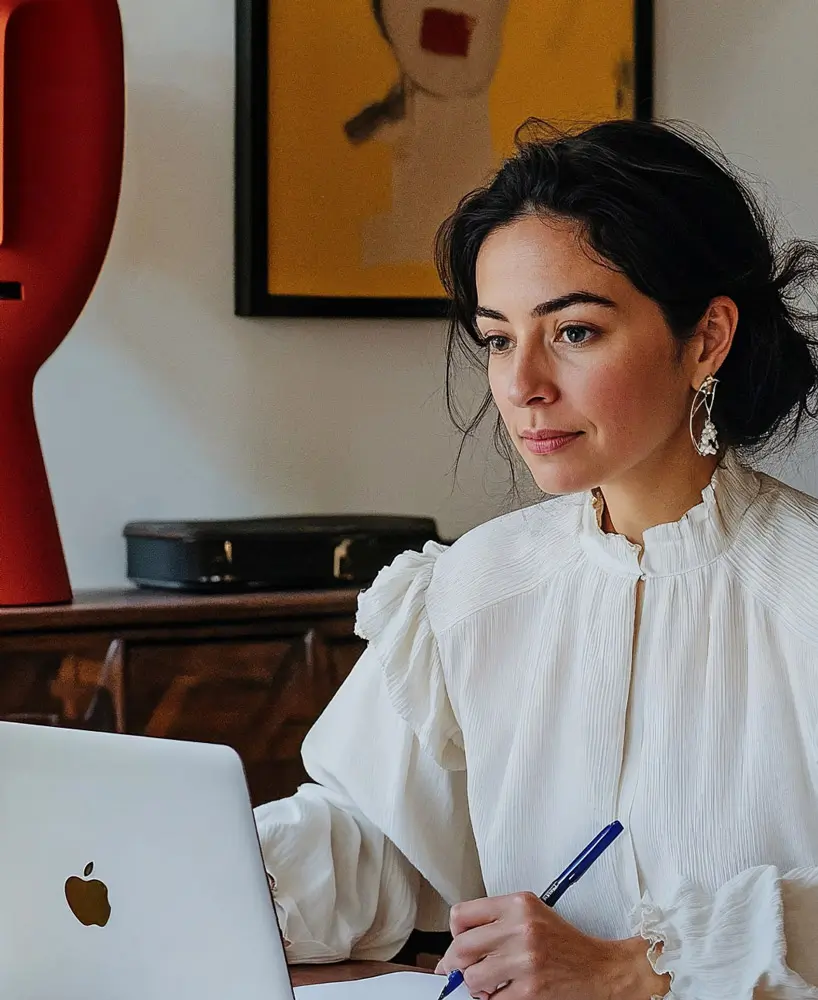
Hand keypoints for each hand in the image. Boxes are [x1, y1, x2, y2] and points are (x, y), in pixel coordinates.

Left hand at [434, 892, 668, 999]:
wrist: (599, 968)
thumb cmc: (563, 942)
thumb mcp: (530, 914)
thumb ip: (497, 920)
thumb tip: (459, 943)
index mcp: (517, 904)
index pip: (462, 915)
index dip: (453, 934)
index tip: (457, 944)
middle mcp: (520, 928)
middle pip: (461, 947)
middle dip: (455, 964)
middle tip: (457, 972)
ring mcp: (524, 960)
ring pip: (472, 978)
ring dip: (474, 986)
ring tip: (486, 984)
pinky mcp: (530, 990)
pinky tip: (504, 992)